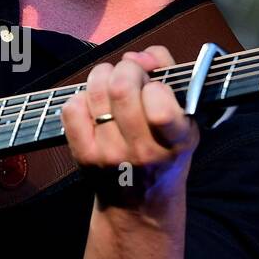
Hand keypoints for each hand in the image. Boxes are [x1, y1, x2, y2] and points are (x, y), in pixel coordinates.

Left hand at [61, 45, 199, 209]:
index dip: (154, 85)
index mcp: (176, 142)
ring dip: (104, 75)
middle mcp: (142, 151)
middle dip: (126, 69)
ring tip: (112, 83)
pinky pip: (72, 108)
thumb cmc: (166, 152)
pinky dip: (82, 97)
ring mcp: (109, 154)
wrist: (139, 202)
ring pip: (96, 91)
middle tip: (130, 75)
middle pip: (121, 89)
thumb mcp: (186, 118)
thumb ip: (170, 73)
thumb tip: (137, 56)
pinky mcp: (84, 155)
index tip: (155, 88)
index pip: (159, 108)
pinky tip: (95, 105)